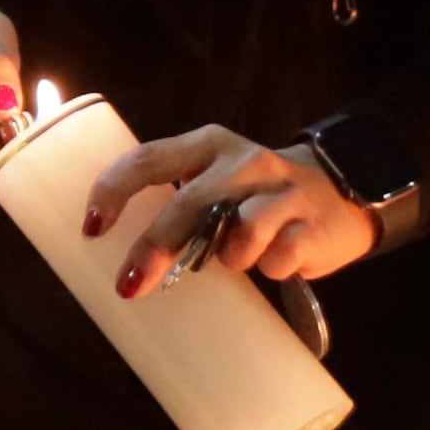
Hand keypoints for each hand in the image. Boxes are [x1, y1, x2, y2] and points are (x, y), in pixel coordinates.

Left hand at [88, 125, 376, 296]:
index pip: (149, 159)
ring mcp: (282, 191)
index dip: (113, 191)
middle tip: (128, 285)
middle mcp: (244, 161)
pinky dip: (269, 268)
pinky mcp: (313, 225)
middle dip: (154, 247)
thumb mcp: (213, 182)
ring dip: (226, 256)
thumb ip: (176, 202)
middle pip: (187, 202)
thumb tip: (120, 254)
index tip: (90, 228)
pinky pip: (278, 257)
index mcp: (207, 145)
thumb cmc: (254, 198)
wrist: (340, 197)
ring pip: (239, 233)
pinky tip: (275, 265)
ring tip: (232, 260)